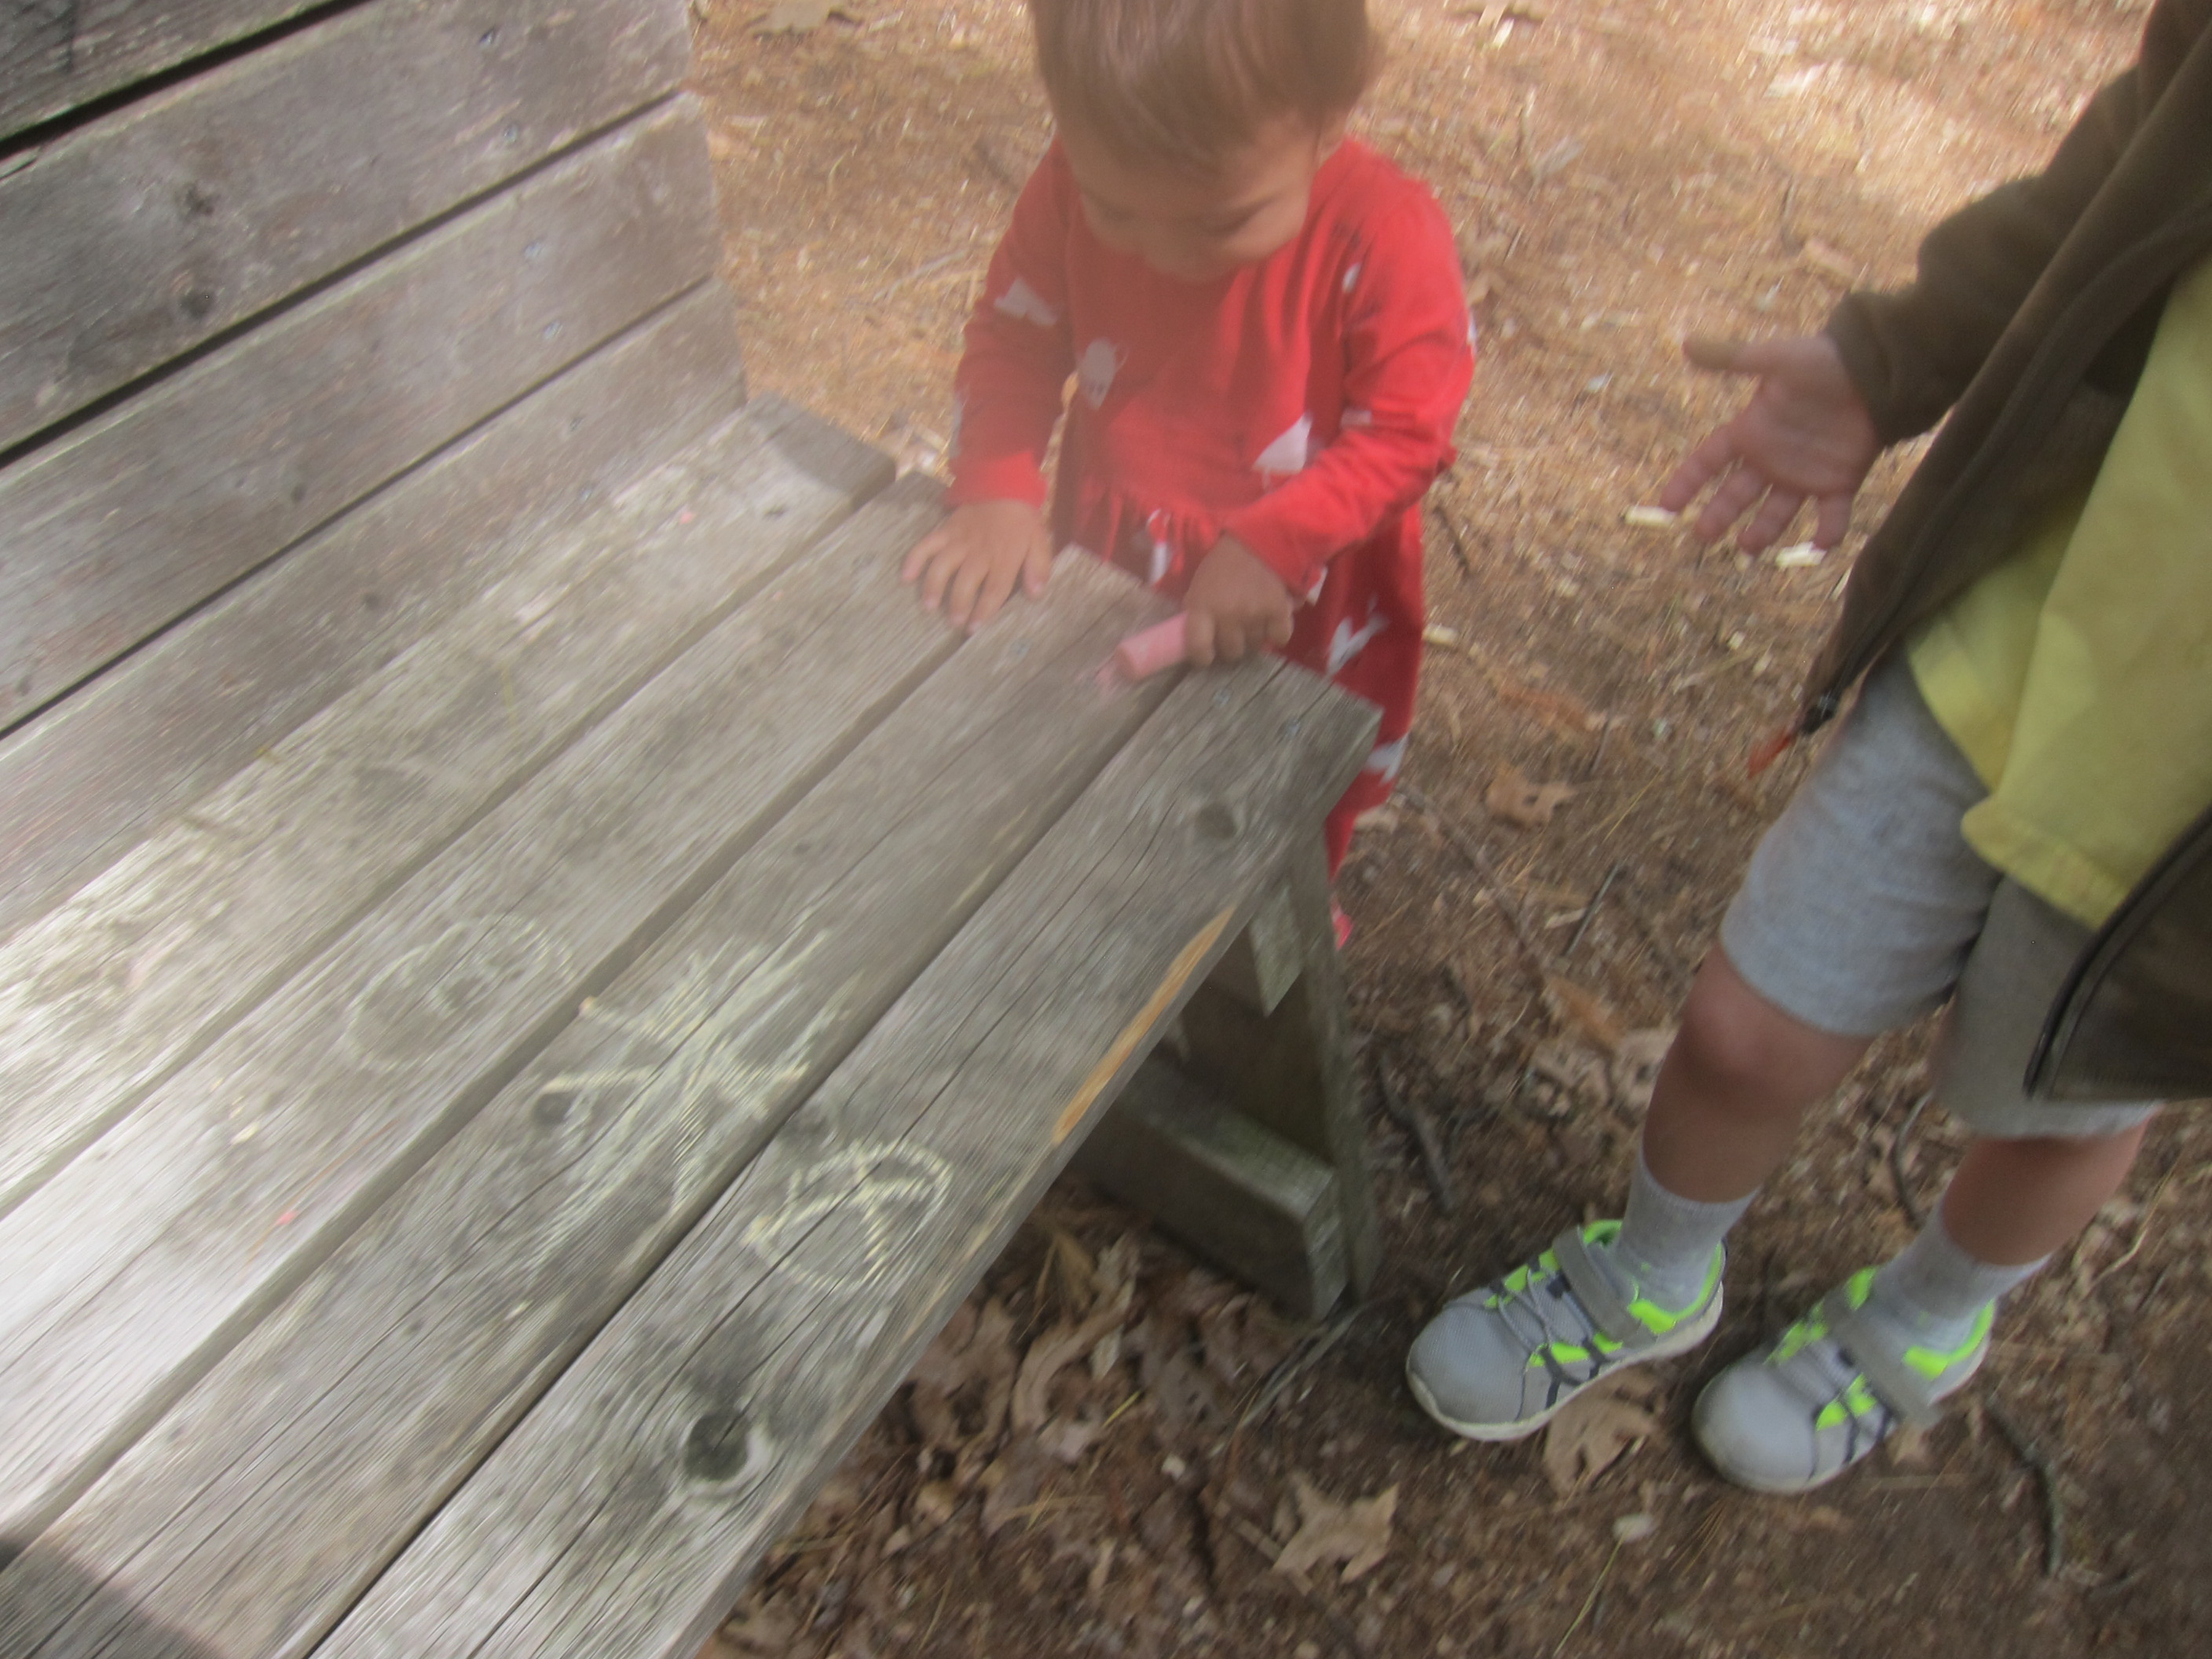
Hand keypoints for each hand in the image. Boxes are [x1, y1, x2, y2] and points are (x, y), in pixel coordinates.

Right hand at [901, 500, 1053, 632]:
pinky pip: (926, 544)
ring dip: (934, 586)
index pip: (995, 589)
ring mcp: (960, 540)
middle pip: (967, 581)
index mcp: (1004, 557)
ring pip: (943, 565)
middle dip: (959, 604)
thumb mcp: (1040, 542)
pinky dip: (914, 559)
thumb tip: (1035, 594)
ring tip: (929, 606)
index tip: (975, 627)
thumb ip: (1039, 568)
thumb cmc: (1022, 521)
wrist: (1003, 487)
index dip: (984, 610)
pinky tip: (906, 576)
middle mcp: (979, 551)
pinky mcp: (946, 531)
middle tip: (954, 622)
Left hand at [1184, 537, 1293, 666]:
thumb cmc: (1224, 561)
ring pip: (1254, 646)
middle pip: (1230, 651)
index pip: (1198, 647)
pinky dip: (1277, 633)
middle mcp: (1227, 615)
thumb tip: (1199, 636)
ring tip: (1253, 621)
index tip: (1206, 657)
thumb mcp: (1200, 584)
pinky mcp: (1278, 611)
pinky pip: (1279, 638)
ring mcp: (1254, 615)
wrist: (1259, 539)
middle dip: (1231, 645)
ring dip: (1254, 637)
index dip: (1202, 657)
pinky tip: (1273, 621)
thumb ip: (1198, 610)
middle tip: (1234, 633)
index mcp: (1202, 607)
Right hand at [1659, 334, 1882, 551]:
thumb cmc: (1824, 361)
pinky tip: (1821, 548)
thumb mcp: (1777, 359)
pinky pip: (1832, 515)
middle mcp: (1772, 458)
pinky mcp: (1839, 482)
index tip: (1667, 507)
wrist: (1877, 369)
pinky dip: (1828, 533)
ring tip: (1748, 548)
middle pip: (1737, 494)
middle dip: (1719, 515)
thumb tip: (1688, 344)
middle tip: (1703, 536)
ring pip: (1777, 512)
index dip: (1687, 482)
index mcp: (1752, 431)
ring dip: (1763, 532)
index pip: (1710, 461)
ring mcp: (1805, 473)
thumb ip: (1733, 359)